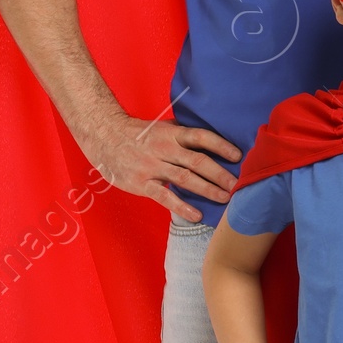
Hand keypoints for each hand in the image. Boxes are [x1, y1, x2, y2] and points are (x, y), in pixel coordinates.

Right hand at [84, 112, 241, 221]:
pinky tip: (197, 215)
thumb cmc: (139, 134)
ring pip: (184, 179)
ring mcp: (152, 166)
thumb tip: (215, 139)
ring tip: (226, 199)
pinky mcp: (142, 183)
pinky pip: (164, 196)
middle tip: (238, 185)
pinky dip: (182, 206)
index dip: (221, 145)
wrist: (104, 137)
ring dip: (207, 189)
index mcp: (172, 133)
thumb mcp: (162, 127)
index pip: (201, 137)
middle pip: (197, 161)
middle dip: (220, 174)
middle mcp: (164, 148)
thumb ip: (184, 133)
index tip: (238, 156)